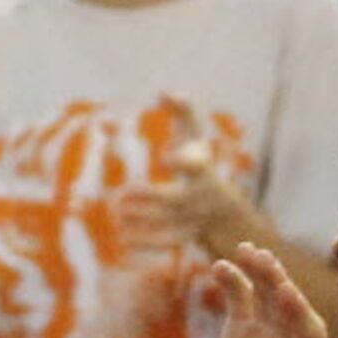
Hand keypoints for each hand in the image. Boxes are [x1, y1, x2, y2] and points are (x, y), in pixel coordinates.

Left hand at [115, 107, 261, 256]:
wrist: (221, 210)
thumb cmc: (200, 164)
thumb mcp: (194, 137)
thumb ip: (183, 113)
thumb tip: (165, 91)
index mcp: (200, 171)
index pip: (194, 166)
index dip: (181, 162)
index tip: (163, 159)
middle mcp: (197, 198)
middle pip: (174, 200)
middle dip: (149, 198)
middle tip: (121, 194)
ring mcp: (191, 221)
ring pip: (166, 226)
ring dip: (141, 222)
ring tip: (116, 217)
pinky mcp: (183, 238)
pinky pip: (165, 245)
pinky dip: (144, 245)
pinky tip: (122, 243)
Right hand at [209, 243, 333, 337]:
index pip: (310, 330)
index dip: (298, 312)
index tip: (287, 293)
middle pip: (290, 305)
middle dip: (279, 282)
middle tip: (265, 260)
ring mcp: (270, 332)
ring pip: (267, 294)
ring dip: (259, 271)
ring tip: (245, 250)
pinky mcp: (244, 331)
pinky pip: (240, 301)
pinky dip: (232, 282)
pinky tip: (221, 266)